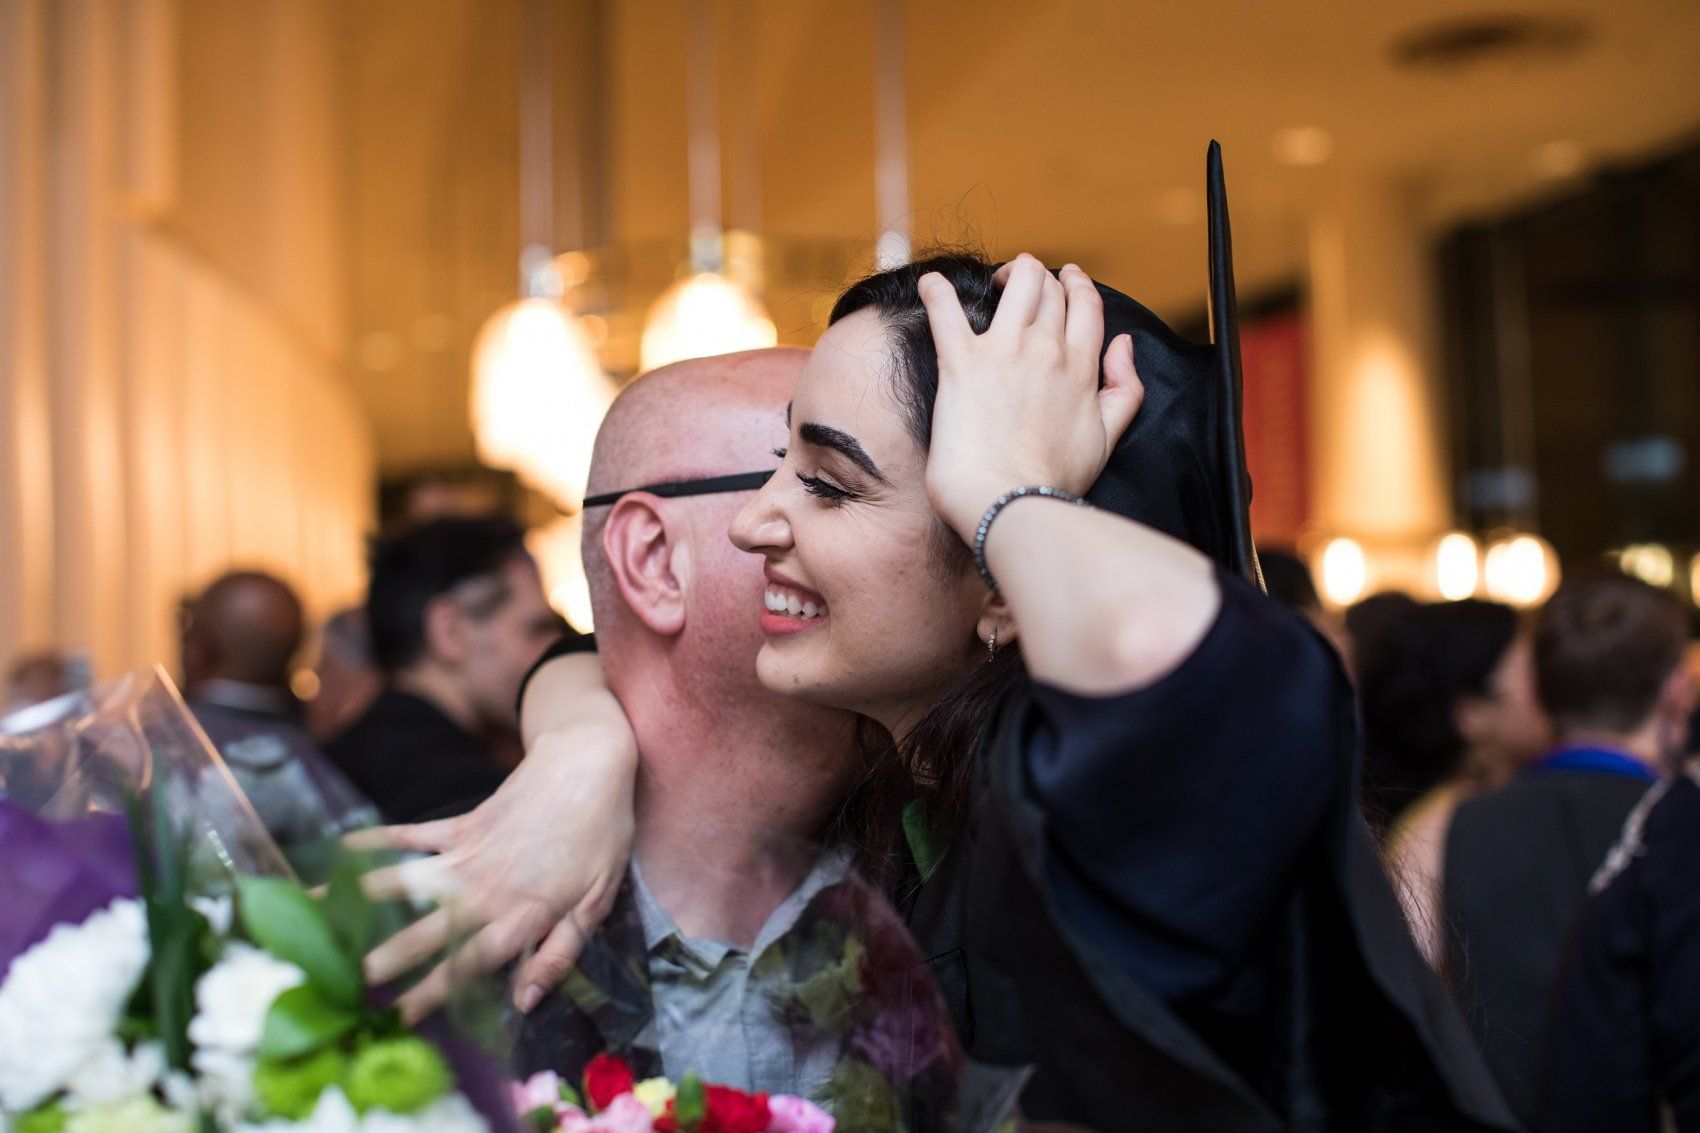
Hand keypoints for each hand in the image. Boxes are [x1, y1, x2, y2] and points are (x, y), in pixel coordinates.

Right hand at [346, 706, 636, 1022]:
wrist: (589, 764)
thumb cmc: (601, 836)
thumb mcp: (596, 903)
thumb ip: (559, 954)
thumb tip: (525, 1001)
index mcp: (521, 913)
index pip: (471, 962)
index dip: (435, 991)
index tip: (400, 1017)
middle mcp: (487, 888)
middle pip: (429, 928)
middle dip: (388, 955)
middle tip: (346, 979)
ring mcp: (469, 853)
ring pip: (406, 881)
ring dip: (361, 898)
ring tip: (316, 913)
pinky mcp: (462, 823)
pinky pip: (413, 835)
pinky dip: (377, 841)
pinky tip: (340, 850)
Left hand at [918, 255, 1142, 537]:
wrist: (1008, 502)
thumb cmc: (1052, 481)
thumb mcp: (1106, 438)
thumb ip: (1124, 389)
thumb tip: (1124, 345)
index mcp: (1081, 367)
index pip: (1086, 303)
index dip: (1076, 283)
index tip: (1067, 277)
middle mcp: (1047, 350)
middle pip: (1050, 287)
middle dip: (1038, 276)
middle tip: (1020, 285)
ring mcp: (1004, 351)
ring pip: (1016, 282)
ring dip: (1007, 273)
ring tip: (993, 282)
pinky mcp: (961, 363)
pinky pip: (946, 310)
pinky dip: (937, 291)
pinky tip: (931, 284)